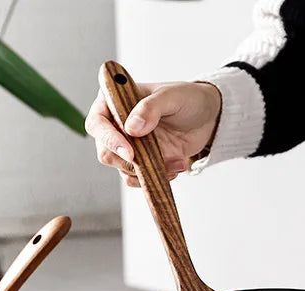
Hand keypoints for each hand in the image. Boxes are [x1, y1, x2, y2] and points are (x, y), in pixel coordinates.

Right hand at [85, 81, 221, 186]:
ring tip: (176, 160)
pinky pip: (137, 179)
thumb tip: (131, 128)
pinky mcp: (141, 161)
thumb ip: (150, 108)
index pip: (97, 123)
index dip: (108, 139)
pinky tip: (174, 167)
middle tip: (155, 160)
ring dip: (148, 170)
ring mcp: (128, 145)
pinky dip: (155, 177)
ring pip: (122, 169)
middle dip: (130, 161)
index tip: (130, 152)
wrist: (206, 118)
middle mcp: (116, 125)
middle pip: (106, 152)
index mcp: (115, 100)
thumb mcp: (172, 97)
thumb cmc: (187, 99)